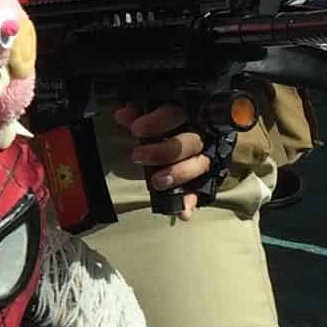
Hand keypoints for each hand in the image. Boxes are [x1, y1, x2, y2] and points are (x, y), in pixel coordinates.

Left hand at [112, 100, 206, 219]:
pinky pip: (201, 190)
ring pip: (199, 165)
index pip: (175, 114)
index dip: (157, 121)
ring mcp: (204, 157)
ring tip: (157, 182)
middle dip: (164, 151)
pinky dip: (191, 201)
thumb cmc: (165, 125)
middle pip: (189, 142)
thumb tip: (122, 115)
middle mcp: (200, 135)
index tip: (136, 129)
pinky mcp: (204, 177)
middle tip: (138, 156)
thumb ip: (136, 114)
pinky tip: (182, 212)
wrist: (186, 138)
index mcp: (187, 115)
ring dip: (178, 174)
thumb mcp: (150, 115)